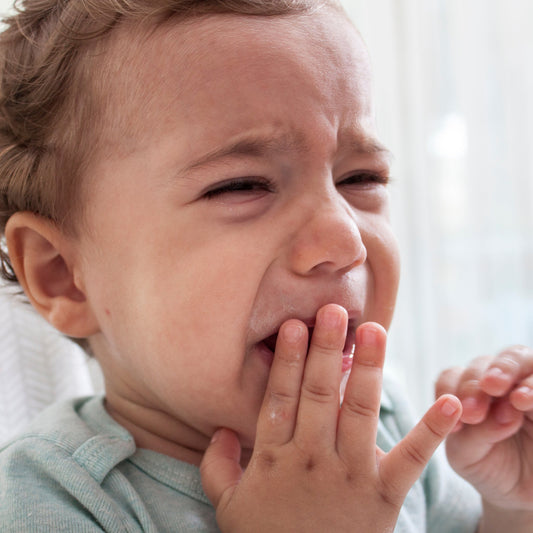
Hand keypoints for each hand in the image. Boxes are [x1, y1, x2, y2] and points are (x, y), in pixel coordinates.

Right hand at [201, 304, 461, 531]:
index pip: (281, 399)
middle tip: (334, 311)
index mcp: (274, 458)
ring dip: (368, 370)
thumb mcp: (229, 507)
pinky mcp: (384, 496)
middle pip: (319, 395)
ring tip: (375, 331)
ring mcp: (351, 475)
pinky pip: (410, 460)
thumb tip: (219, 429)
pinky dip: (432, 432)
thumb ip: (217, 466)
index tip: (295, 326)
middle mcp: (312, 459)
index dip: (288, 361)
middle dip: (326, 350)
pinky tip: (449, 404)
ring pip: (359, 412)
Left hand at [436, 346, 532, 511]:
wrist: (520, 494)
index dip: (449, 390)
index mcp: (464, 390)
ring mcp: (521, 384)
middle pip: (484, 363)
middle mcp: (493, 380)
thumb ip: (474, 434)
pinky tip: (523, 400)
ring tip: (514, 399)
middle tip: (474, 407)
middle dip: (476, 381)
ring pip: (516, 357)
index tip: (455, 421)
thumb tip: (500, 414)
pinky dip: (532, 386)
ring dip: (508, 372)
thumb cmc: (488, 466)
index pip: (452, 376)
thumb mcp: (468, 456)